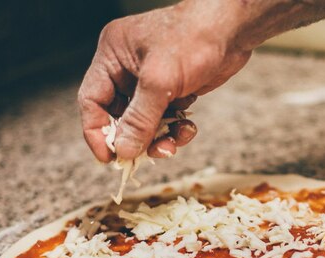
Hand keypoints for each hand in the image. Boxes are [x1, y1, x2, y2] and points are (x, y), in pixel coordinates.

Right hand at [77, 4, 250, 161]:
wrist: (232, 30)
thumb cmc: (193, 40)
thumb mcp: (160, 82)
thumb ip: (140, 119)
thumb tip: (124, 150)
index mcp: (112, 56)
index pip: (91, 101)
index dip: (97, 133)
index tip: (108, 159)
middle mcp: (128, 69)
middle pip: (118, 116)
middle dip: (134, 139)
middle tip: (144, 158)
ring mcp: (151, 80)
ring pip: (145, 122)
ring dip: (158, 138)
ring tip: (172, 144)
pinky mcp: (173, 89)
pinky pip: (166, 119)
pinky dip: (175, 128)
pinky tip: (188, 127)